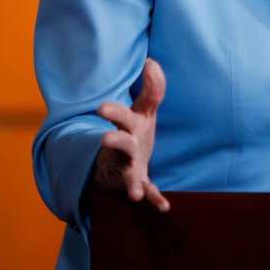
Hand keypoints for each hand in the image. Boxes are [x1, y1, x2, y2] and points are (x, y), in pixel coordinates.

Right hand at [93, 58, 169, 211]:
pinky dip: (154, 199)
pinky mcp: (136, 183)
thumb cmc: (133, 133)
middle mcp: (125, 146)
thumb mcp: (143, 110)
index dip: (114, 111)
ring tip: (134, 194)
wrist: (114, 166)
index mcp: (128, 125)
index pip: (122, 114)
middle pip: (119, 142)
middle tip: (104, 139)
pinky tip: (164, 206)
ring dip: (130, 181)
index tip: (107, 103)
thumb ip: (152, 89)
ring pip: (127, 172)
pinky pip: (145, 191)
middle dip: (113, 140)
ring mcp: (129, 166)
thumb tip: (152, 62)